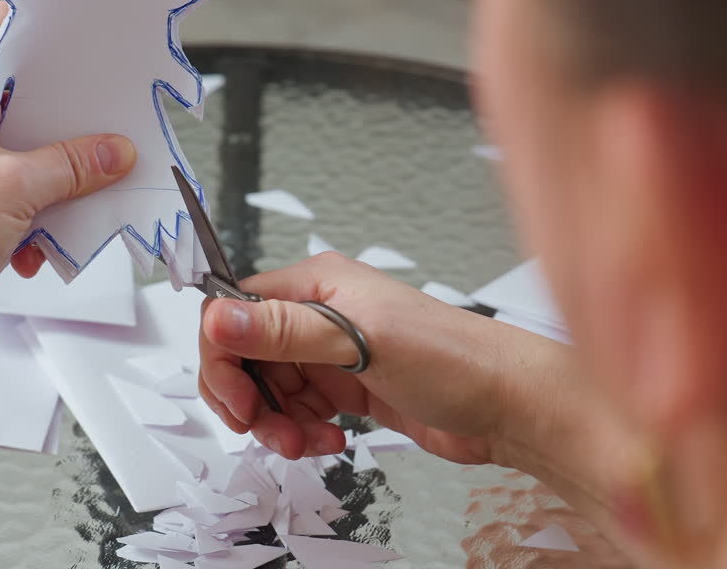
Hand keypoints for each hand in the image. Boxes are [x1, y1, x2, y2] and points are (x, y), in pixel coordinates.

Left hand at [0, 3, 136, 359]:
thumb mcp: (15, 188)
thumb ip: (74, 166)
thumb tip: (116, 152)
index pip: (1, 31)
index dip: (46, 23)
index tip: (92, 24)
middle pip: (25, 98)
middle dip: (70, 117)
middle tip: (115, 116)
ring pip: (28, 154)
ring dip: (59, 180)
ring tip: (84, 195)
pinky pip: (18, 197)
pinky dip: (37, 218)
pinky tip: (40, 245)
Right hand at [200, 252, 540, 463]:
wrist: (506, 404)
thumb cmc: (453, 359)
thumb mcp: (360, 342)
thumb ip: (285, 332)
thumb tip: (219, 317)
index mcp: (317, 285)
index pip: (234, 311)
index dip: (224, 358)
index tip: (238, 400)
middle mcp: (320, 314)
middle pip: (247, 356)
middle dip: (250, 400)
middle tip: (266, 430)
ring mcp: (334, 352)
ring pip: (271, 389)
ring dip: (277, 423)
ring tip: (305, 441)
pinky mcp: (349, 386)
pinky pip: (300, 409)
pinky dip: (303, 431)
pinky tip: (330, 440)